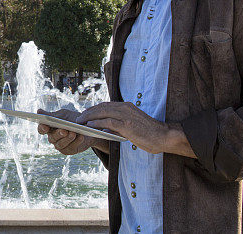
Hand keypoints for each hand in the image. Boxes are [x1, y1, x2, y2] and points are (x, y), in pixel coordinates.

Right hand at [37, 108, 106, 154]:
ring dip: (67, 139)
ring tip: (73, 133)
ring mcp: (60, 145)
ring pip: (60, 144)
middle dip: (58, 134)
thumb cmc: (72, 119)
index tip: (45, 126)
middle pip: (52, 138)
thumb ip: (52, 115)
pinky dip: (76, 142)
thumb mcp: (63, 115)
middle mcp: (53, 137)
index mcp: (49, 127)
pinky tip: (80, 137)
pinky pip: (70, 148)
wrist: (88, 127)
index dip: (42, 128)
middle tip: (64, 130)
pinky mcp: (69, 150)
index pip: (41, 129)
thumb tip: (38, 111)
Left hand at [75, 102, 192, 156]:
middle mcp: (125, 108)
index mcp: (126, 107)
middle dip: (88, 112)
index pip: (105, 106)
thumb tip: (105, 129)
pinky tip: (90, 125)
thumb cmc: (150, 133)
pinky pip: (108, 122)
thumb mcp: (132, 126)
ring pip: (102, 113)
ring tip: (80, 122)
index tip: (84, 114)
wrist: (164, 136)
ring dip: (89, 117)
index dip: (93, 110)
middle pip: (101, 108)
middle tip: (78, 118)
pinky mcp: (127, 125)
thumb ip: (119, 125)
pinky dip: (97, 123)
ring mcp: (126, 116)